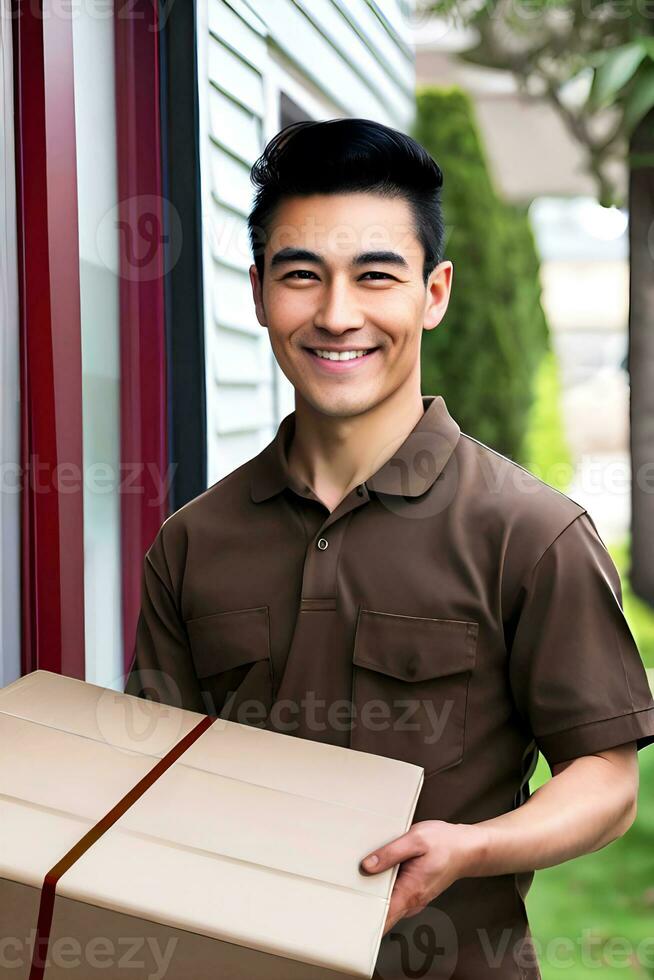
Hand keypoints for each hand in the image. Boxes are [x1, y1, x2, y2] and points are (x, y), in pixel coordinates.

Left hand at [358, 820, 485, 934]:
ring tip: (355, 882)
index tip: (348, 921)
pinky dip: (382, 890)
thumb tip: (367, 865)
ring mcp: (413, 899)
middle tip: (344, 894)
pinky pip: (393, 897)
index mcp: (410, 891)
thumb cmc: (445, 843)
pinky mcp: (413, 892)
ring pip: (387, 906)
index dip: (364, 923)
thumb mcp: (416, 840)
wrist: (467, 848)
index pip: (384, 920)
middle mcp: (412, 901)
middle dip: (362, 907)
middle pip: (382, 915)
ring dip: (372, 897)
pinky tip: (375, 876)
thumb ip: (390, 853)